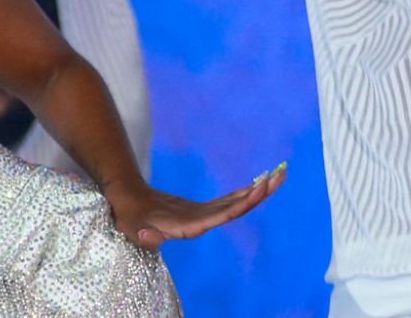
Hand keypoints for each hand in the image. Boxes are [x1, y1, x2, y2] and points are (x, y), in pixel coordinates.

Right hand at [104, 163, 286, 249]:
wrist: (129, 211)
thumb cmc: (129, 219)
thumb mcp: (132, 226)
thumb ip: (142, 234)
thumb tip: (149, 236)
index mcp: (192, 226)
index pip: (225, 215)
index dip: (243, 203)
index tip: (259, 188)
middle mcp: (205, 222)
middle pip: (239, 208)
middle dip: (261, 192)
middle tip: (281, 173)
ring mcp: (207, 216)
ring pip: (239, 203)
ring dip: (259, 190)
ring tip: (279, 173)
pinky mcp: (205, 210)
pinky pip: (231, 200)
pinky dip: (246, 191)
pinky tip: (259, 182)